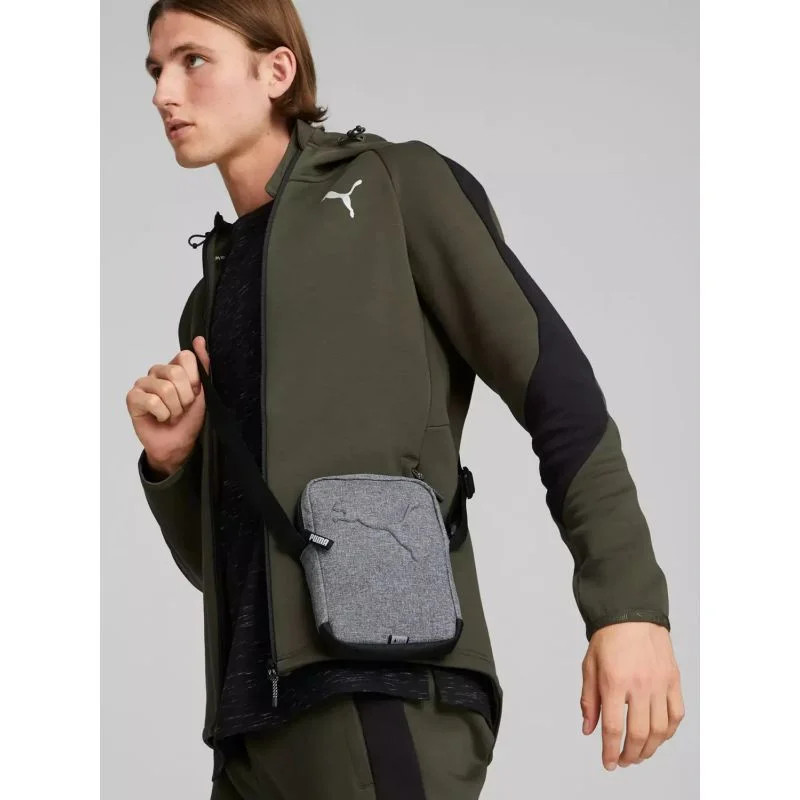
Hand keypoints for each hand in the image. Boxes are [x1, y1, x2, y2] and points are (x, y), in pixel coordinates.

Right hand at [126, 335, 210, 474]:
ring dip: (174, 408)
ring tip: (172, 415)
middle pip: (175, 373)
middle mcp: (158, 371)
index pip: (186, 357)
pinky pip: (152, 401)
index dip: (195, 379)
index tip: (195, 393)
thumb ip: (204, 365)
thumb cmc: (190, 418)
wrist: (179, 443)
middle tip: (183, 408)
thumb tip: (199, 339)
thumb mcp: (204, 391)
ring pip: (164, 388)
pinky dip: (162, 414)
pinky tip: (160, 418)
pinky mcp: (132, 398)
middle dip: (185, 397)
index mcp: (175, 367)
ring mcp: (143, 383)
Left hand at [580, 621, 684, 769]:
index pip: (613, 727)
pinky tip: (658, 737)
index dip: (610, 750)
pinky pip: (676, 714)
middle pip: (639, 733)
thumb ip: (589, 700)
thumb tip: (588, 729)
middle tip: (624, 761)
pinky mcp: (673, 680)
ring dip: (650, 749)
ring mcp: (659, 683)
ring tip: (640, 754)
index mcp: (614, 682)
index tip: (608, 762)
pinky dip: (668, 731)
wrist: (631, 614)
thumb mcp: (589, 666)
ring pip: (660, 729)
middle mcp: (639, 685)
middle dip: (631, 755)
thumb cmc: (608, 639)